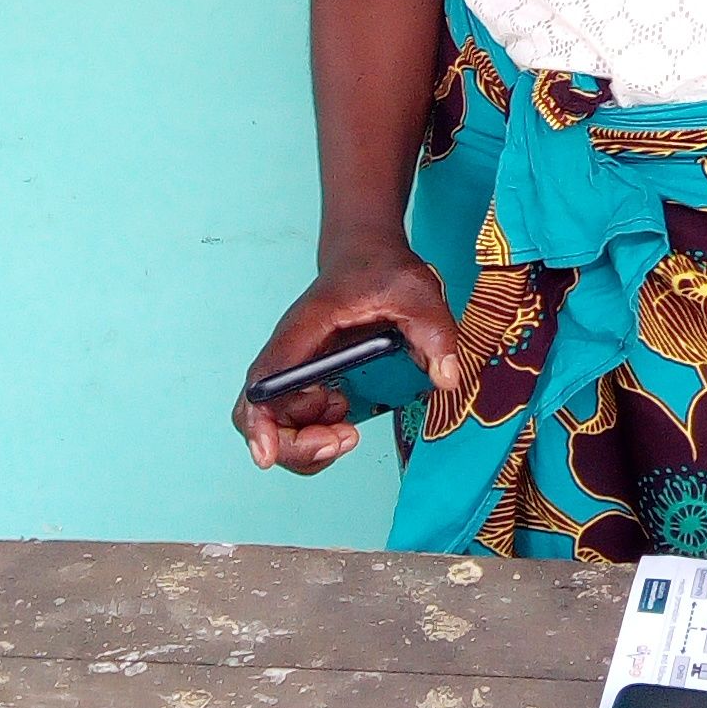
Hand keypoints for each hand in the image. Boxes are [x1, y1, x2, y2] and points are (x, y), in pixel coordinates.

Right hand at [233, 246, 461, 476]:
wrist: (366, 253)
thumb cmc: (381, 269)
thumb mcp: (417, 293)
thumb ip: (434, 333)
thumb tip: (447, 378)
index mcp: (304, 331)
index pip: (264, 381)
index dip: (259, 423)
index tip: (269, 454)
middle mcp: (289, 353)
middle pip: (263, 414)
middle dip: (297, 444)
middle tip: (345, 437)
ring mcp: (295, 368)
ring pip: (279, 423)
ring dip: (311, 440)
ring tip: (350, 428)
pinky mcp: (308, 378)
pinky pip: (298, 419)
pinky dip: (319, 431)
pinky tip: (348, 415)